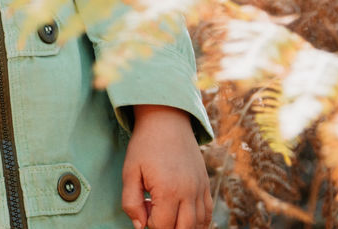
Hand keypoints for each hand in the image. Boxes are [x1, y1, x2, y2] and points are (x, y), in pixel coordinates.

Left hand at [121, 105, 210, 228]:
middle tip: (155, 214)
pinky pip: (208, 212)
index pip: (162, 227)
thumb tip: (140, 226)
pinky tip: (185, 218)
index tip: (144, 207)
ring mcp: (200, 187)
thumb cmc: (145, 145)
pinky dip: (199, 222)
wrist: (167, 119)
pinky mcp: (205, 183)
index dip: (149, 224)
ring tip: (168, 213)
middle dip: (167, 228)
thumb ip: (131, 203)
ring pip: (199, 224)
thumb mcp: (129, 172)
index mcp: (168, 190)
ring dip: (183, 226)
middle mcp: (189, 191)